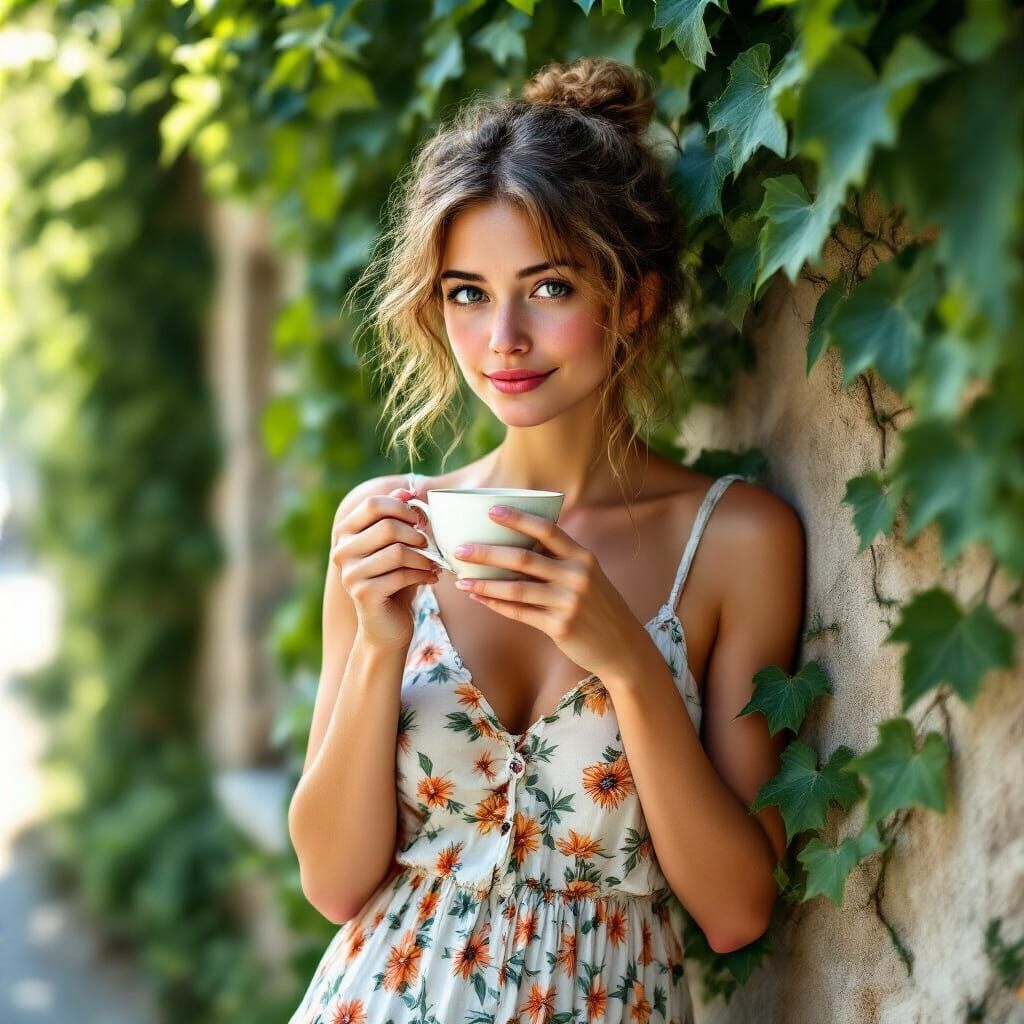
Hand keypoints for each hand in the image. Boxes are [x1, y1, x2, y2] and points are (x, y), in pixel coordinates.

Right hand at [331, 487, 441, 650]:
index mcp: (345, 533)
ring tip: (434, 562)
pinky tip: (432, 577)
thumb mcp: (397, 544)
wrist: (387, 625)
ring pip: (397, 551)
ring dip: (424, 556)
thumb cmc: (395, 579)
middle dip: (416, 533)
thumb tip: (407, 488)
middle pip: (387, 526)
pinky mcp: (363, 593)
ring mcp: (349, 573)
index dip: (401, 507)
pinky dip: (423, 574)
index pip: (372, 504)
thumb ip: (399, 517)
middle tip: (429, 543)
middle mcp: (341, 551)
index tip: (419, 518)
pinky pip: (402, 574)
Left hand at [451, 504, 647, 681]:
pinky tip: (479, 598)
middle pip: (524, 558)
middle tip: (461, 550)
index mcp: (582, 557)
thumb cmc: (598, 607)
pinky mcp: (560, 626)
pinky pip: (520, 612)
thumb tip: (516, 545)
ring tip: (461, 580)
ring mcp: (568, 602)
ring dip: (485, 583)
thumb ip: (559, 560)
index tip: (492, 511)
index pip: (547, 530)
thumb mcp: (588, 576)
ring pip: (516, 588)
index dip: (518, 519)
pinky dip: (496, 604)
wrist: (622, 647)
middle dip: (488, 553)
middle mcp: (577, 576)